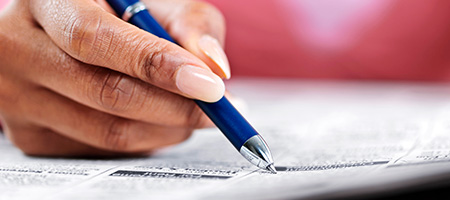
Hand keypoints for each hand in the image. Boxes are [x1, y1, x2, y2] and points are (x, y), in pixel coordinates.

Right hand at [0, 0, 228, 155]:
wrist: (67, 35)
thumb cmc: (116, 13)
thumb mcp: (154, 1)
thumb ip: (190, 24)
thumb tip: (214, 67)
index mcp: (46, 2)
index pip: (95, 39)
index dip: (156, 65)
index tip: (208, 85)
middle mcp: (19, 49)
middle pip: (106, 93)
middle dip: (176, 107)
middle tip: (216, 109)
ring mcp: (19, 99)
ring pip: (108, 132)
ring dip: (167, 129)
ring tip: (195, 115)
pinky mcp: (31, 135)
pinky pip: (102, 151)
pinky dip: (146, 141)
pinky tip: (160, 121)